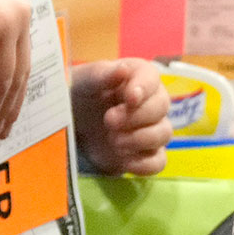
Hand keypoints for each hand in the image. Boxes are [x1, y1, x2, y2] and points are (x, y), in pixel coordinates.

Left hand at [72, 59, 171, 175]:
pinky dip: (144, 164)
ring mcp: (151, 129)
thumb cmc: (78, 95)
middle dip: (136, 116)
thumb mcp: (81, 82)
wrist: (69, 125)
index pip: (151, 77)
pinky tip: (124, 160)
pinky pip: (158, 161)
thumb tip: (123, 70)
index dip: (144, 87)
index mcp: (136, 77)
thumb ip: (100, 75)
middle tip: (109, 121)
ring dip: (140, 139)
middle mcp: (150, 101)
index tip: (130, 98)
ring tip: (113, 141)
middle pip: (161, 106)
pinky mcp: (145, 155)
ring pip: (164, 133)